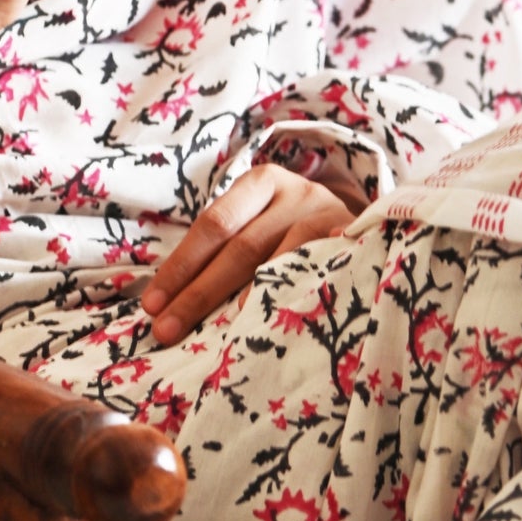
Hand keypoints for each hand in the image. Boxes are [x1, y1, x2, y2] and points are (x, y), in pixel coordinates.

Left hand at [141, 164, 356, 344]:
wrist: (369, 223)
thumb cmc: (297, 233)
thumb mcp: (261, 227)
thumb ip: (224, 254)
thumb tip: (169, 306)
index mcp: (260, 183)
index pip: (212, 225)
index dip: (180, 267)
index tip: (152, 306)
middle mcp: (294, 191)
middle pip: (238, 246)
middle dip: (198, 293)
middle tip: (167, 331)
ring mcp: (326, 214)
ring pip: (277, 258)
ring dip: (245, 300)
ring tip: (219, 337)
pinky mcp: (353, 238)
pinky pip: (317, 268)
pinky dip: (293, 292)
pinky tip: (273, 319)